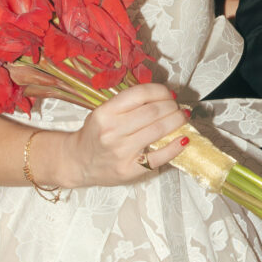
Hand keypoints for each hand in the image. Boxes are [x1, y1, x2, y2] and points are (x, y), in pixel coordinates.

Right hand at [54, 83, 187, 187]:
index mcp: (105, 113)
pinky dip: (175, 147)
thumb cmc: (94, 135)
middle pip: (153, 112)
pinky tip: (184, 140)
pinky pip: (158, 157)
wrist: (78, 162)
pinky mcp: (130, 170)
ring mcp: (121, 152)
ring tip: (182, 118)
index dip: (160, 91)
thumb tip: (163, 96)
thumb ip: (128, 104)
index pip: (140, 94)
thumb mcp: (103, 113)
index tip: (169, 94)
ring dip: (177, 121)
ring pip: (158, 130)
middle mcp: (112, 131)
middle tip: (177, 107)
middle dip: (171, 106)